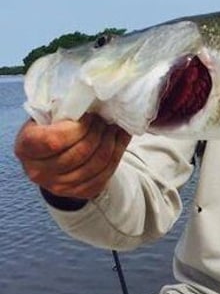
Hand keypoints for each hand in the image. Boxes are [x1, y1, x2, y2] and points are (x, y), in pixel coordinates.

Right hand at [14, 114, 130, 200]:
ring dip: (111, 143)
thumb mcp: (47, 116)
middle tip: (106, 120)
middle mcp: (38, 171)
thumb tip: (92, 101)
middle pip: (79, 153)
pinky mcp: (78, 193)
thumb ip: (62, 110)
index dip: (78, 128)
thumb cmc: (50, 129)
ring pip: (96, 165)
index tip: (90, 116)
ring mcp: (58, 186)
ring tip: (115, 128)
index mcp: (26, 147)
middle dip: (98, 133)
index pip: (54, 140)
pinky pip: (105, 175)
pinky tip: (120, 139)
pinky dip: (117, 154)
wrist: (51, 157)